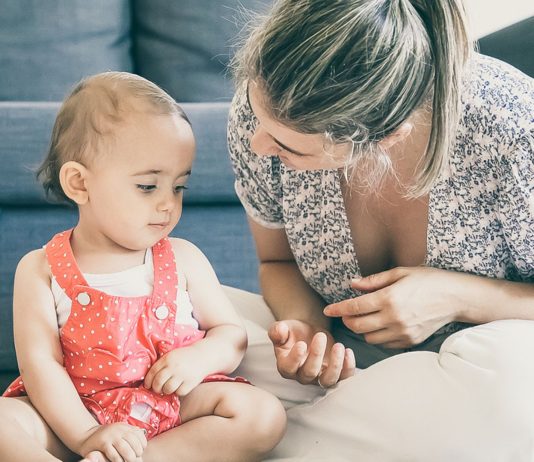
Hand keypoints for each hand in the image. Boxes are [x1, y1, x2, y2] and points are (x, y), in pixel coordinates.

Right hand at [79, 423, 146, 461]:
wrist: (87, 436)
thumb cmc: (106, 438)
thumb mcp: (119, 433)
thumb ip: (129, 435)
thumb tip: (142, 445)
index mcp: (124, 426)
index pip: (139, 434)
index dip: (142, 444)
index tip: (141, 451)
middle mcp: (119, 429)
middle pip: (134, 442)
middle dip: (137, 452)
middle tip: (136, 459)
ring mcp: (111, 435)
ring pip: (125, 449)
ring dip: (129, 458)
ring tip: (130, 461)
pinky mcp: (103, 443)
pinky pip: (114, 454)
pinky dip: (118, 460)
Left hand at [144, 347, 206, 395]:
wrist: (203, 355)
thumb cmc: (185, 356)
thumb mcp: (172, 355)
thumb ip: (162, 364)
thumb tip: (149, 380)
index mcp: (167, 359)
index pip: (152, 372)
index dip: (148, 381)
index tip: (147, 385)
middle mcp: (174, 367)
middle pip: (158, 383)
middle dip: (156, 388)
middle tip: (158, 389)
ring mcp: (182, 375)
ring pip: (167, 389)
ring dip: (166, 390)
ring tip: (169, 387)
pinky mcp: (190, 382)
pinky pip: (179, 392)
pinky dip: (178, 391)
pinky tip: (180, 386)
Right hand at [268, 319, 354, 387]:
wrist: (307, 333)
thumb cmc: (293, 332)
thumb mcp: (283, 329)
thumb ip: (277, 330)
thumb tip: (279, 330)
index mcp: (286, 365)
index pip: (289, 367)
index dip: (295, 358)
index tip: (301, 344)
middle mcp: (302, 375)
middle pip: (309, 373)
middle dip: (316, 355)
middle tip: (320, 335)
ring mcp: (319, 377)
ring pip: (328, 380)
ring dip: (335, 365)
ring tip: (339, 346)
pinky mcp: (335, 374)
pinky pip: (344, 377)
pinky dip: (348, 367)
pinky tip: (348, 351)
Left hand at [324, 267, 459, 348]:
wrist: (456, 297)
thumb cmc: (428, 280)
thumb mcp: (400, 273)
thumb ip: (373, 281)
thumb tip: (352, 284)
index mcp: (390, 298)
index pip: (355, 307)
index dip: (338, 309)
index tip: (328, 309)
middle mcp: (395, 318)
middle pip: (358, 326)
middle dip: (348, 320)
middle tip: (347, 313)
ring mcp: (403, 332)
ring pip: (370, 338)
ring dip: (362, 329)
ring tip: (365, 318)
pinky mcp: (410, 342)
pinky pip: (385, 344)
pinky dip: (378, 336)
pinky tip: (381, 325)